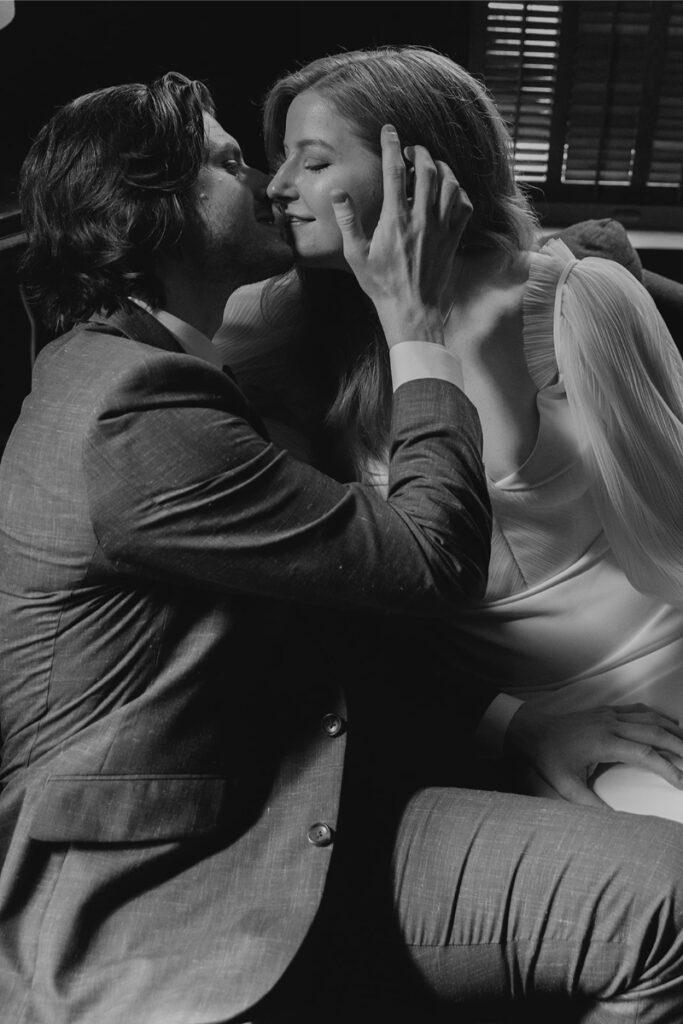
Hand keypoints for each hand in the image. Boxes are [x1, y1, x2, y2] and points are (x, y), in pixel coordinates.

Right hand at [330, 124, 471, 347]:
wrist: (411, 310)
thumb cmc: (381, 285)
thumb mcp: (356, 256)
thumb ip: (348, 221)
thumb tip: (337, 193)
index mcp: (395, 220)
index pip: (395, 171)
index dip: (392, 145)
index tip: (389, 130)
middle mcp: (422, 220)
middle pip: (427, 170)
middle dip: (419, 152)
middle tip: (410, 149)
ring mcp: (441, 229)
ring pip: (449, 184)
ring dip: (441, 167)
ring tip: (430, 165)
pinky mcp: (453, 239)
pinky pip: (464, 206)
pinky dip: (458, 192)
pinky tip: (448, 191)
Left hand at [505, 702, 682, 806]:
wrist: (531, 730)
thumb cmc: (548, 758)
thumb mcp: (566, 787)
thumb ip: (591, 806)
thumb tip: (614, 823)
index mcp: (604, 743)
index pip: (646, 754)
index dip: (668, 768)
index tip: (682, 782)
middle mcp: (611, 725)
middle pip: (656, 733)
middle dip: (681, 747)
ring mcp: (610, 715)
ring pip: (651, 718)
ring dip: (674, 730)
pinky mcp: (607, 711)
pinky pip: (640, 710)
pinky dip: (659, 716)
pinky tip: (670, 724)